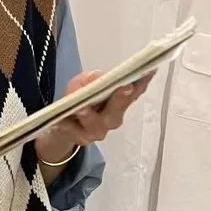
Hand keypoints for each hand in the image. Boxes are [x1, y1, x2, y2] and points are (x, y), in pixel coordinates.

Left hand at [35, 72, 152, 165]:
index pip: (135, 92)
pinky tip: (60, 120)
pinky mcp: (80, 139)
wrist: (63, 124)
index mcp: (119, 102)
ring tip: (82, 107)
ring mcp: (97, 131)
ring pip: (96, 125)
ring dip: (89, 116)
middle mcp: (113, 118)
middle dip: (120, 99)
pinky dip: (67, 125)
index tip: (149, 71)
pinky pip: (74, 132)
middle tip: (124, 87)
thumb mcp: (83, 83)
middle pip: (118, 111)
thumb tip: (96, 77)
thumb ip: (91, 79)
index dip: (143, 83)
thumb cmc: (81, 99)